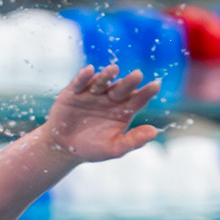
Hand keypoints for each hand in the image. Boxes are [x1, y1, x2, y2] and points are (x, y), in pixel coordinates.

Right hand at [39, 64, 161, 163]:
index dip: (146, 92)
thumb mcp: (114, 148)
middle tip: (137, 75)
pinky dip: (83, 76)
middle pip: (122, 88)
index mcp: (123, 110)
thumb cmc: (91, 148)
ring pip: (102, 81)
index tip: (155, 86)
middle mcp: (110, 98)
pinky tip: (89, 70)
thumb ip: (133, 141)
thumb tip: (154, 132)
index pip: (138, 99)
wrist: (63, 148)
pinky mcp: (73, 92)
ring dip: (107, 75)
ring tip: (114, 70)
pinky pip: (79, 82)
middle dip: (129, 82)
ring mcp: (92, 93)